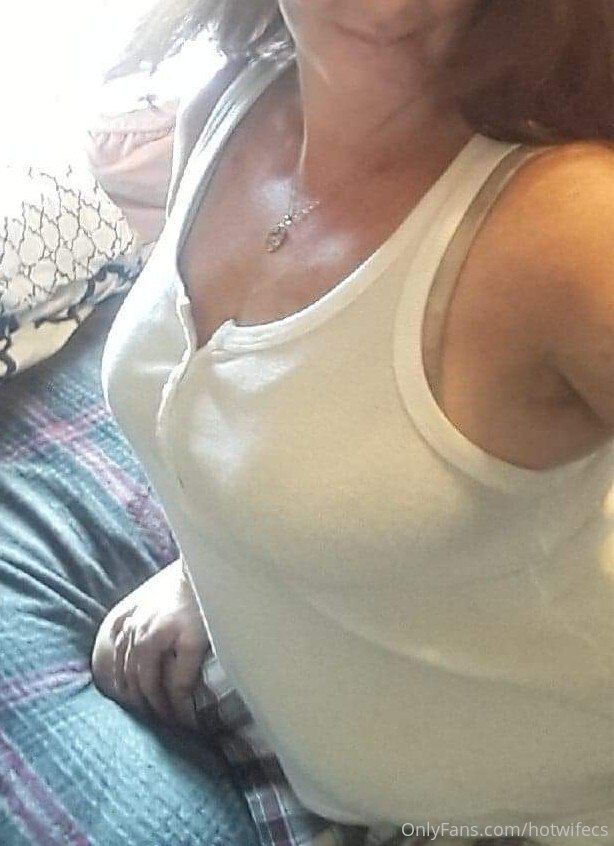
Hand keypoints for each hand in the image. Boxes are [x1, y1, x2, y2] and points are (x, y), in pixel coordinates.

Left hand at [91, 558, 209, 727]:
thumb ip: (137, 619)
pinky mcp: (188, 641)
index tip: (133, 705)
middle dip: (138, 702)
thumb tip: (127, 649)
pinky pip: (178, 683)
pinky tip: (185, 718)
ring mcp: (162, 634)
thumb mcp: (152, 596)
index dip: (122, 688)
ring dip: (156, 707)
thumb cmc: (187, 581)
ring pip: (149, 683)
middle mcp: (138, 628)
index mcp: (129, 618)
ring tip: (167, 723)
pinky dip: (179, 703)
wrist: (212, 564)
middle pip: (129, 677)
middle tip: (151, 720)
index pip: (115, 662)